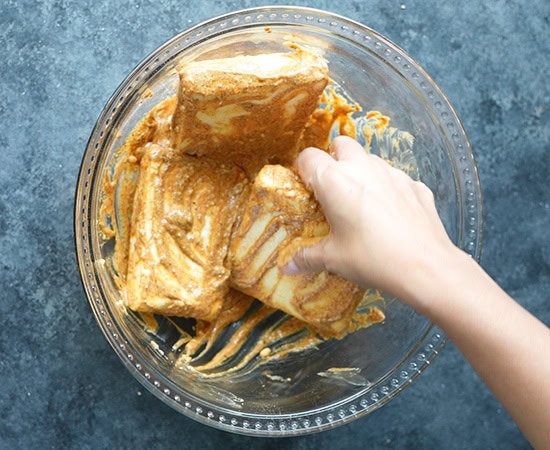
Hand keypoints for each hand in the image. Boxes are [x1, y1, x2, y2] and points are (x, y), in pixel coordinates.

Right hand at [285, 135, 455, 303]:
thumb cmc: (372, 258)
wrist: (425, 266)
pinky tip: (389, 215)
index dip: (302, 170)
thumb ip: (306, 257)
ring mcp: (392, 173)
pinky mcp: (415, 184)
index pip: (308, 157)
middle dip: (333, 159)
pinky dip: (386, 188)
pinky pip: (394, 178)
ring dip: (360, 172)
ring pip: (369, 159)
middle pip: (340, 144)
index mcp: (335, 180)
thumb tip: (286, 266)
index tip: (304, 189)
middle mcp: (363, 167)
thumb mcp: (334, 259)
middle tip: (331, 189)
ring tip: (360, 203)